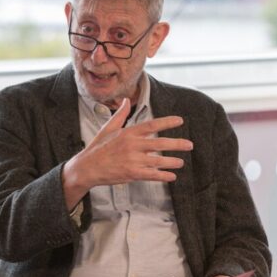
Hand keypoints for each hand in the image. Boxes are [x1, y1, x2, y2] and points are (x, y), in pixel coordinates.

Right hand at [62, 98, 192, 208]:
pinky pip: (152, 175)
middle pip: (160, 143)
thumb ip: (120, 115)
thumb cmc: (98, 148)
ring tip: (181, 162)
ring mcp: (133, 160)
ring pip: (159, 160)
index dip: (167, 122)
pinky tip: (172, 176)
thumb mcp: (108, 128)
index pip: (152, 125)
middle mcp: (132, 145)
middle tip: (189, 144)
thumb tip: (125, 100)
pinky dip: (163, 176)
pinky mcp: (132, 173)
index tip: (180, 121)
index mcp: (128, 132)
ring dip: (172, 162)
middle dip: (177, 144)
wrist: (87, 168)